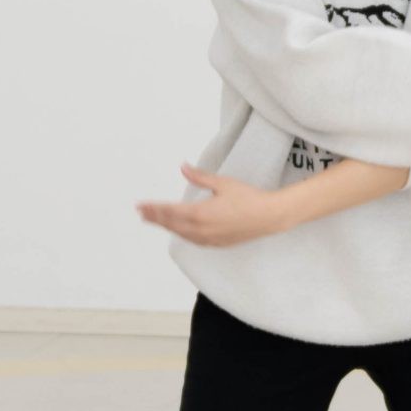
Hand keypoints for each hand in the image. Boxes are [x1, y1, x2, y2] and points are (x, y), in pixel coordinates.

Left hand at [137, 165, 289, 247]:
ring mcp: (208, 239)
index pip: (169, 211)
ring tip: (154, 221)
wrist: (269, 217)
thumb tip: (183, 166)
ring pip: (181, 233)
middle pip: (171, 224)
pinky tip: (178, 230)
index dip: (153, 208)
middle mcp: (201, 229)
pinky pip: (192, 240)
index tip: (140, 205)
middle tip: (141, 213)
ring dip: (166, 226)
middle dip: (155, 218)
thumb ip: (200, 177)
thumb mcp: (222, 184)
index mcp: (200, 213)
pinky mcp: (217, 243)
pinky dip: (181, 233)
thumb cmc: (248, 198)